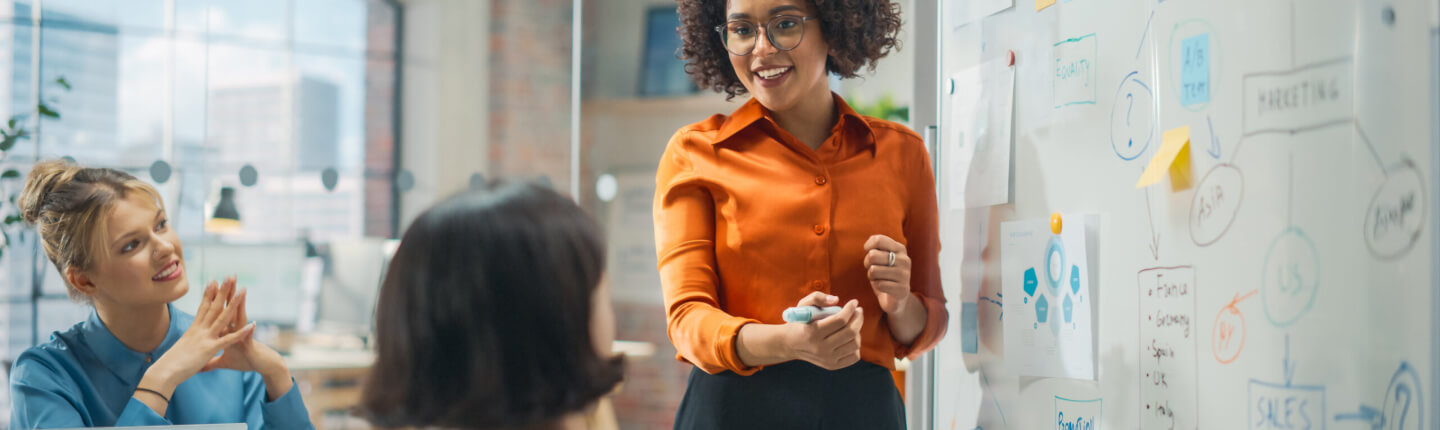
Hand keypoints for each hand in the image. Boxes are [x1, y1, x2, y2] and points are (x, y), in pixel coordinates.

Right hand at [144, 278, 254, 392]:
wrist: (163, 372)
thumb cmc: (169, 365)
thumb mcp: (180, 350)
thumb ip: (186, 345)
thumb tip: (185, 344)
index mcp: (193, 330)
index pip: (203, 308)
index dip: (209, 294)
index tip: (214, 281)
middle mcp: (199, 330)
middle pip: (213, 307)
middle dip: (223, 291)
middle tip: (231, 276)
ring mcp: (205, 338)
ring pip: (222, 317)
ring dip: (234, 303)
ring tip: (243, 290)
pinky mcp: (209, 349)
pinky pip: (228, 339)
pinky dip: (241, 332)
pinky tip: (252, 325)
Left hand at [202, 277, 293, 399]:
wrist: (262, 366)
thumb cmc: (245, 362)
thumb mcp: (224, 362)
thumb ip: (211, 362)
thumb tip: (199, 366)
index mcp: (227, 332)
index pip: (220, 312)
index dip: (215, 300)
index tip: (211, 285)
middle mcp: (236, 330)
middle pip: (230, 309)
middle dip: (228, 294)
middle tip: (227, 278)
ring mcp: (244, 336)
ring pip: (241, 318)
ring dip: (241, 306)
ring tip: (242, 291)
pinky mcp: (250, 345)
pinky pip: (249, 338)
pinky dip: (250, 332)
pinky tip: (252, 324)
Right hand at [784, 292, 863, 369]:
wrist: (789, 344)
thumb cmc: (799, 322)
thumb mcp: (802, 306)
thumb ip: (817, 297)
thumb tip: (836, 300)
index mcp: (813, 332)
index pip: (840, 320)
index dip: (850, 309)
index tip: (854, 302)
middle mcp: (820, 348)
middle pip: (850, 332)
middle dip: (858, 318)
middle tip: (858, 311)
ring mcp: (827, 359)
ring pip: (855, 344)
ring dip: (858, 331)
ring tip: (853, 324)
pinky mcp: (832, 365)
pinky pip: (854, 356)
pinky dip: (856, 345)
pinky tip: (850, 337)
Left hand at [864, 235, 911, 314]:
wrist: (896, 298)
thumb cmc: (884, 274)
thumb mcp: (881, 257)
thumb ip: (875, 248)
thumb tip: (868, 246)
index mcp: (900, 249)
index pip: (879, 240)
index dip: (868, 246)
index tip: (868, 252)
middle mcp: (905, 260)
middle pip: (872, 256)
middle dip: (867, 263)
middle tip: (873, 269)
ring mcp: (905, 275)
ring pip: (873, 270)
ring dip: (871, 276)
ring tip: (878, 278)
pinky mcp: (902, 289)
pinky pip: (879, 284)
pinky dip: (877, 286)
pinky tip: (883, 287)